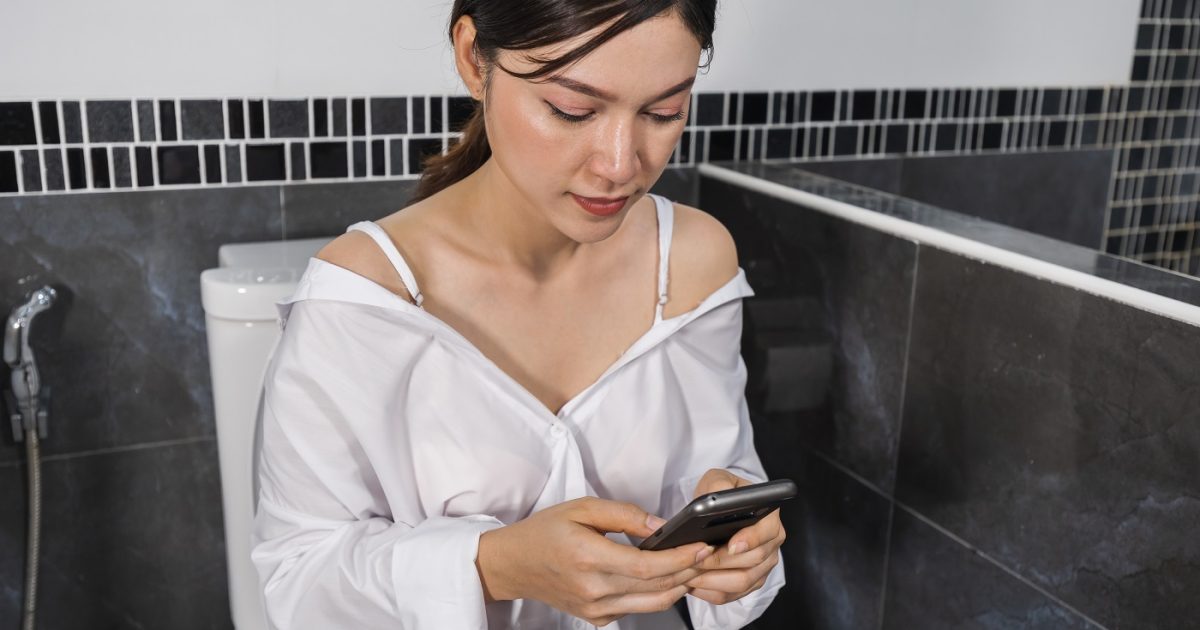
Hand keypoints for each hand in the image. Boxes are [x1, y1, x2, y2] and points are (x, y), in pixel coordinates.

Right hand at [476, 497, 715, 626]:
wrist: (513, 564)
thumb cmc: (545, 532)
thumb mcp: (581, 508)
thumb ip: (623, 515)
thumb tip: (659, 525)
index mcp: (588, 558)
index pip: (647, 567)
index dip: (679, 559)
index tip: (702, 548)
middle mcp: (593, 590)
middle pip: (655, 588)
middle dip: (688, 571)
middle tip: (708, 555)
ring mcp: (594, 609)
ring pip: (651, 604)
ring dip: (678, 587)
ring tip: (693, 567)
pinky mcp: (596, 618)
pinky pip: (635, 610)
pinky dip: (656, 596)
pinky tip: (666, 578)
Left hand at [684, 469, 785, 604]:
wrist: (720, 510)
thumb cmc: (721, 494)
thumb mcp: (718, 481)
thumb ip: (719, 486)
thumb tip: (717, 498)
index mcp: (769, 518)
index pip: (766, 533)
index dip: (750, 540)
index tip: (731, 545)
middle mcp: (771, 544)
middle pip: (751, 562)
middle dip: (720, 563)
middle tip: (694, 560)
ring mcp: (763, 566)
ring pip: (741, 582)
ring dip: (712, 581)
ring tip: (689, 573)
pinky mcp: (750, 582)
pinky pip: (732, 595)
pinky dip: (710, 592)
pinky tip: (693, 584)